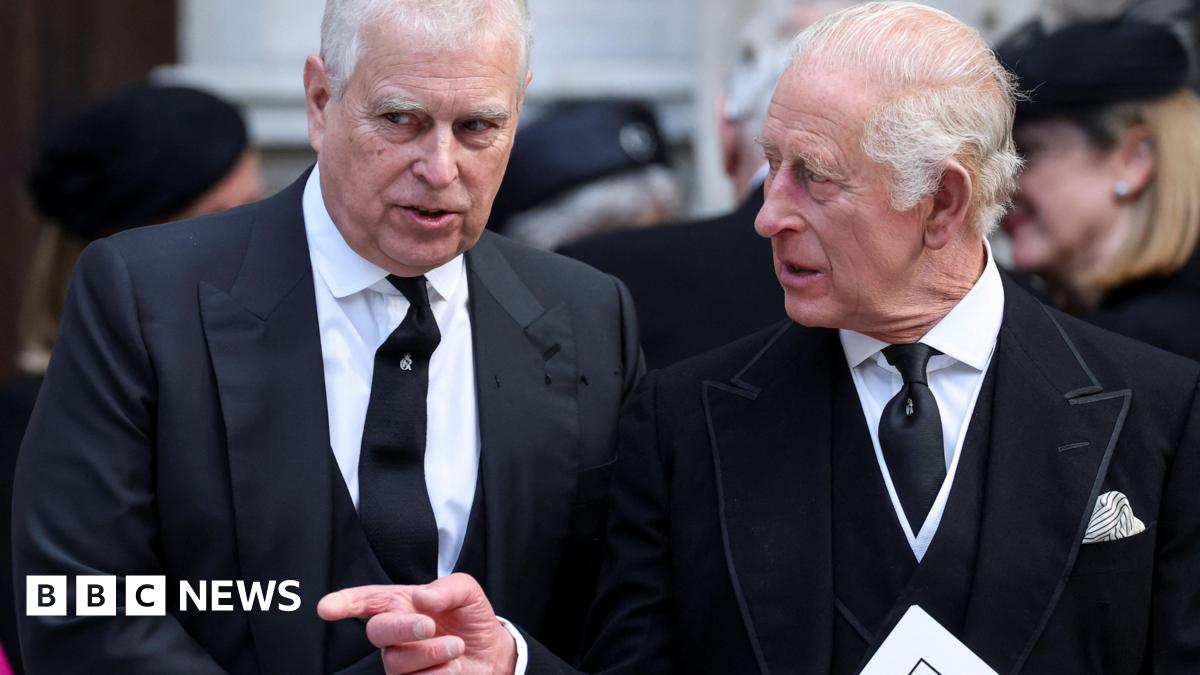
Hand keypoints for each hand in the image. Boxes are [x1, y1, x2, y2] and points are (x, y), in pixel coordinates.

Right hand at [318, 573, 516, 674]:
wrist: (492, 654)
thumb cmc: (472, 619)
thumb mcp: (467, 593)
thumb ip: (447, 588)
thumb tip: (422, 596)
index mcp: (403, 604)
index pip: (367, 601)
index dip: (345, 603)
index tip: (327, 607)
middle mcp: (396, 634)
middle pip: (377, 631)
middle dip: (402, 627)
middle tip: (429, 626)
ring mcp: (401, 661)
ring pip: (398, 661)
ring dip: (433, 653)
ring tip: (457, 646)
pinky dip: (440, 673)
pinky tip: (452, 667)